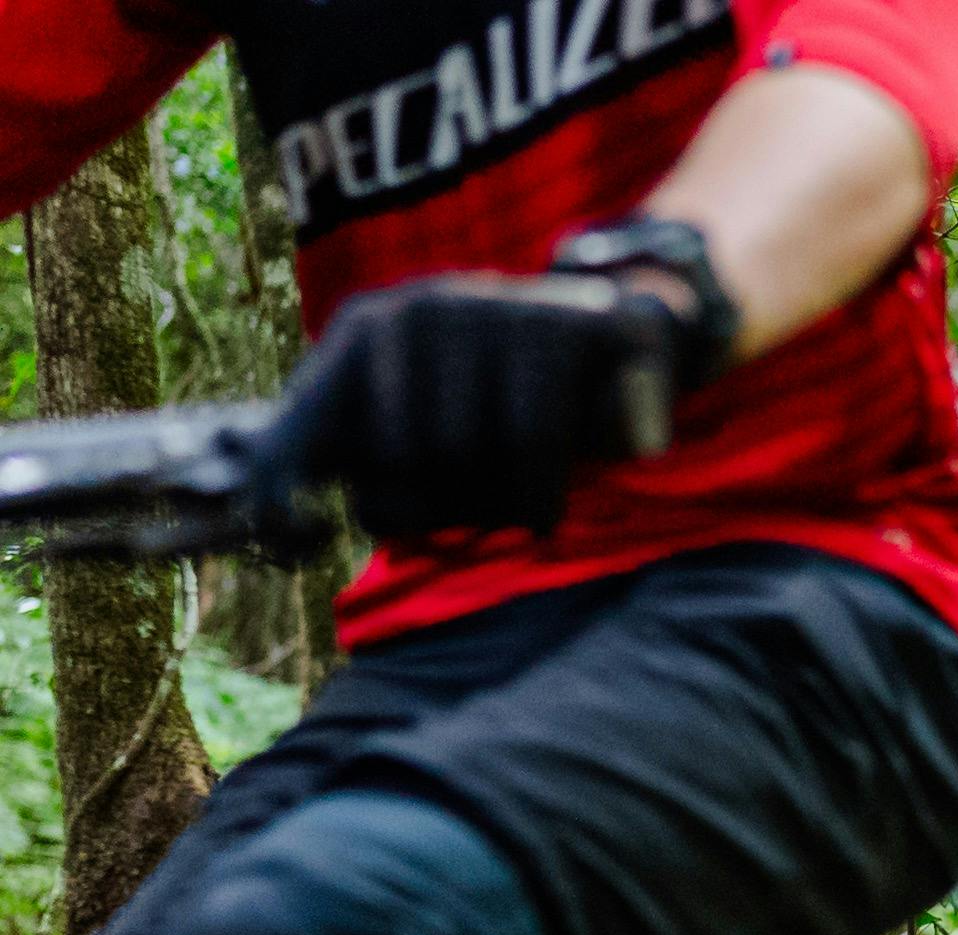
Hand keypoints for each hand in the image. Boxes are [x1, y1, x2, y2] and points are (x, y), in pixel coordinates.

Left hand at [271, 272, 690, 539]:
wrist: (618, 342)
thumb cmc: (507, 405)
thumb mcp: (426, 426)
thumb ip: (355, 462)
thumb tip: (276, 519)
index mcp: (361, 336)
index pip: (293, 431)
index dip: (276, 496)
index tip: (302, 539)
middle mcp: (411, 311)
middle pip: (393, 460)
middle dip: (438, 504)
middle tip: (475, 502)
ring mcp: (484, 311)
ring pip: (462, 455)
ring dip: (497, 505)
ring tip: (518, 493)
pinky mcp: (554, 329)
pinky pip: (529, 445)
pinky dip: (538, 498)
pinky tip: (544, 510)